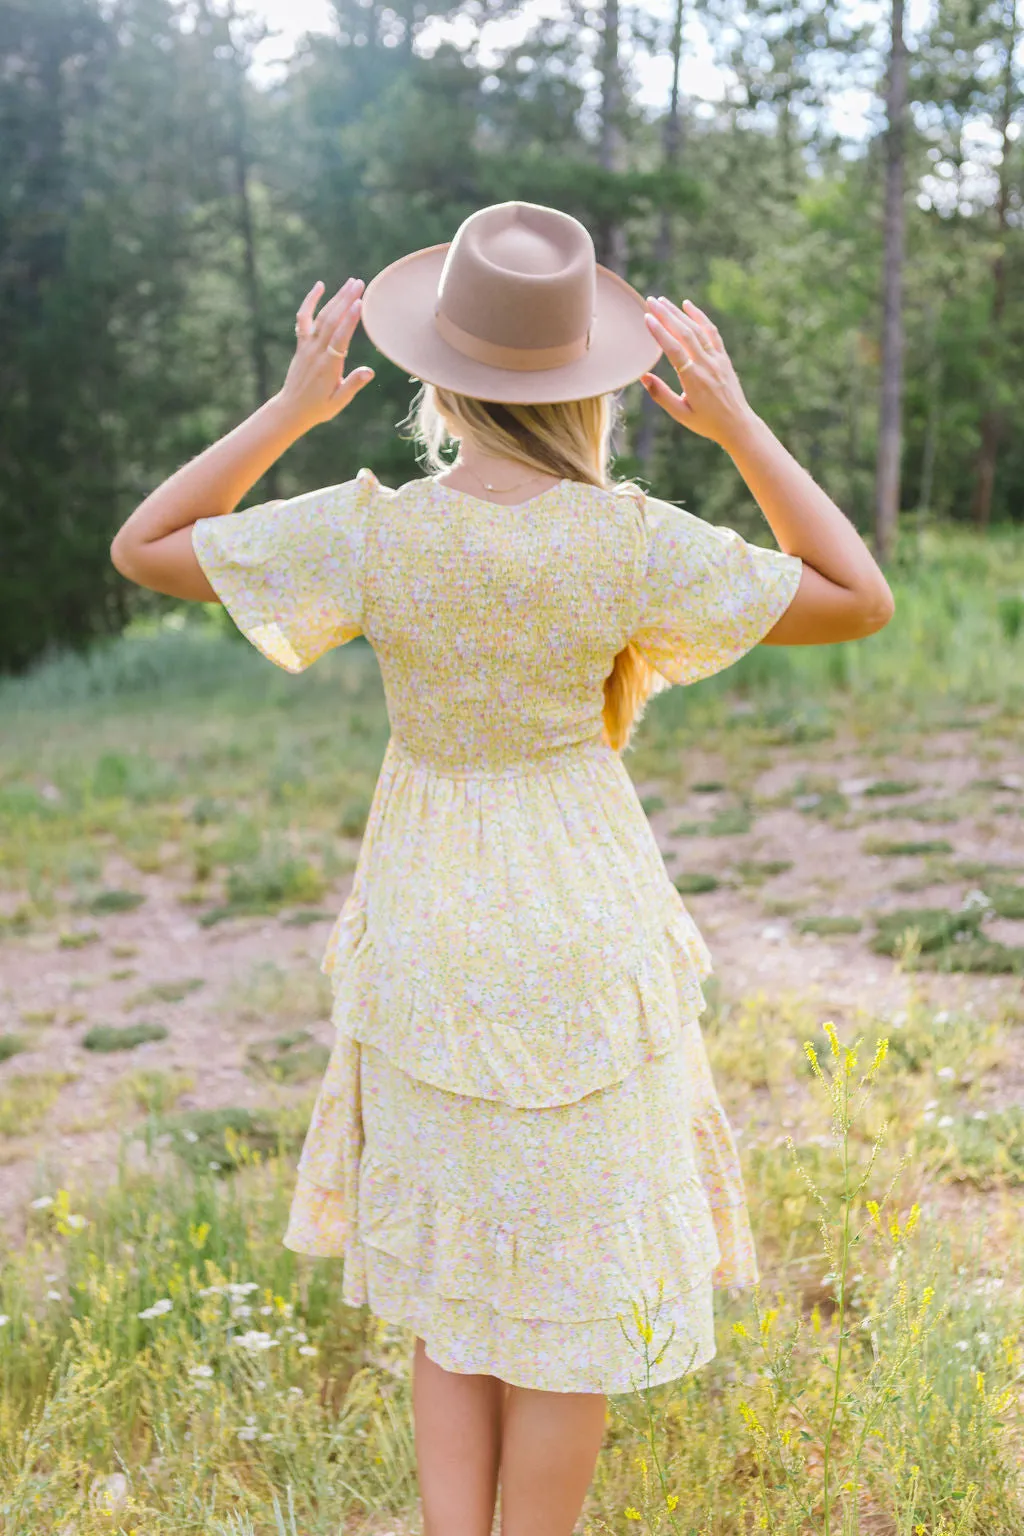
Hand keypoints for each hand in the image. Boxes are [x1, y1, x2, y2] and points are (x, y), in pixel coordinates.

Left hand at [277, 277, 374, 428]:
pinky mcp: (302, 344)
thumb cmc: (319, 407)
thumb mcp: (339, 401)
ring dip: (336, 298)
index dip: (350, 320)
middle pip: (331, 321)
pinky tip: (319, 286)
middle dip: (345, 300)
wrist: (292, 409)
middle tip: (359, 283)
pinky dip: (310, 301)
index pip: (340, 338)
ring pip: (322, 317)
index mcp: (328, 366)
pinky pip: (304, 318)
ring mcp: (307, 346)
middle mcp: (316, 352)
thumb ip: (353, 384)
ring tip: (350, 283)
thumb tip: (369, 372)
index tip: (359, 303)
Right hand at [640, 296, 756, 450]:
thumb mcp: (680, 414)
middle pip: (685, 333)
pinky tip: (688, 306)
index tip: (647, 318)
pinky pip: (711, 332)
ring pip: (697, 329)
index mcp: (694, 380)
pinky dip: (699, 317)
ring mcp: (717, 359)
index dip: (660, 332)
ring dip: (679, 313)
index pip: (674, 350)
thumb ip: (661, 395)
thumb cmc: (706, 422)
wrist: (737, 424)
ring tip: (663, 301)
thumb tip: (643, 377)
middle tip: (651, 301)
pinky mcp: (724, 357)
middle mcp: (706, 365)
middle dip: (667, 315)